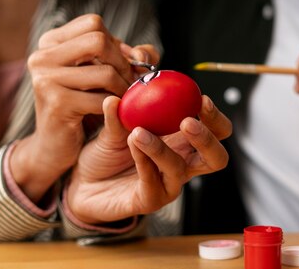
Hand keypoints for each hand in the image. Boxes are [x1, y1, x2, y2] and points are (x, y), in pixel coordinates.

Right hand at [11, 14, 157, 201]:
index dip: (116, 43)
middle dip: (123, 63)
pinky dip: (116, 107)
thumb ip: (130, 56)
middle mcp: (41, 56)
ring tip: (125, 99)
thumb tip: (144, 57)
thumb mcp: (103, 73)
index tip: (122, 65)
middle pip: (99, 40)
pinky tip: (116, 114)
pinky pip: (102, 99)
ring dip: (124, 88)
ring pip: (106, 72)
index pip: (94, 23)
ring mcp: (45, 79)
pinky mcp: (56, 103)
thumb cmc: (82, 105)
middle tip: (128, 83)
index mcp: (49, 42)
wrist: (54, 146)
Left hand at [66, 94, 230, 224]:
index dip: (215, 117)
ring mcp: (168, 185)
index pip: (215, 131)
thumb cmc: (107, 155)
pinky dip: (143, 161)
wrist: (82, 185)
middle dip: (207, 139)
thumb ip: (119, 113)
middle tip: (187, 121)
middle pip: (216, 158)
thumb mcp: (112, 128)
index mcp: (182, 142)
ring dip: (161, 148)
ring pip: (179, 169)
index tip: (201, 99)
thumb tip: (116, 96)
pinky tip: (132, 144)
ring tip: (139, 132)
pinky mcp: (150, 201)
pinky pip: (152, 183)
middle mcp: (182, 164)